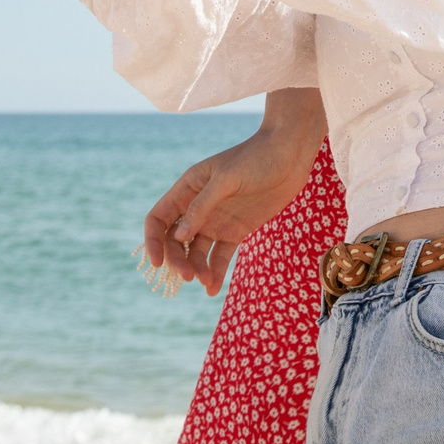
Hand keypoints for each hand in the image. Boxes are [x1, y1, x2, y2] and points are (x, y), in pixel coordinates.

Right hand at [142, 106, 326, 294]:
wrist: (290, 155)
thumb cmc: (256, 158)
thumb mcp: (227, 178)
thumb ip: (202, 206)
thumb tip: (180, 236)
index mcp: (187, 189)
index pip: (159, 219)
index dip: (152, 242)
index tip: (157, 263)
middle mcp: (198, 207)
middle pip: (176, 241)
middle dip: (178, 260)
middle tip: (188, 276)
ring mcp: (216, 221)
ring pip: (197, 252)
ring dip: (197, 269)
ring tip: (206, 283)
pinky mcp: (236, 231)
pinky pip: (220, 256)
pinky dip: (215, 272)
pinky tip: (213, 289)